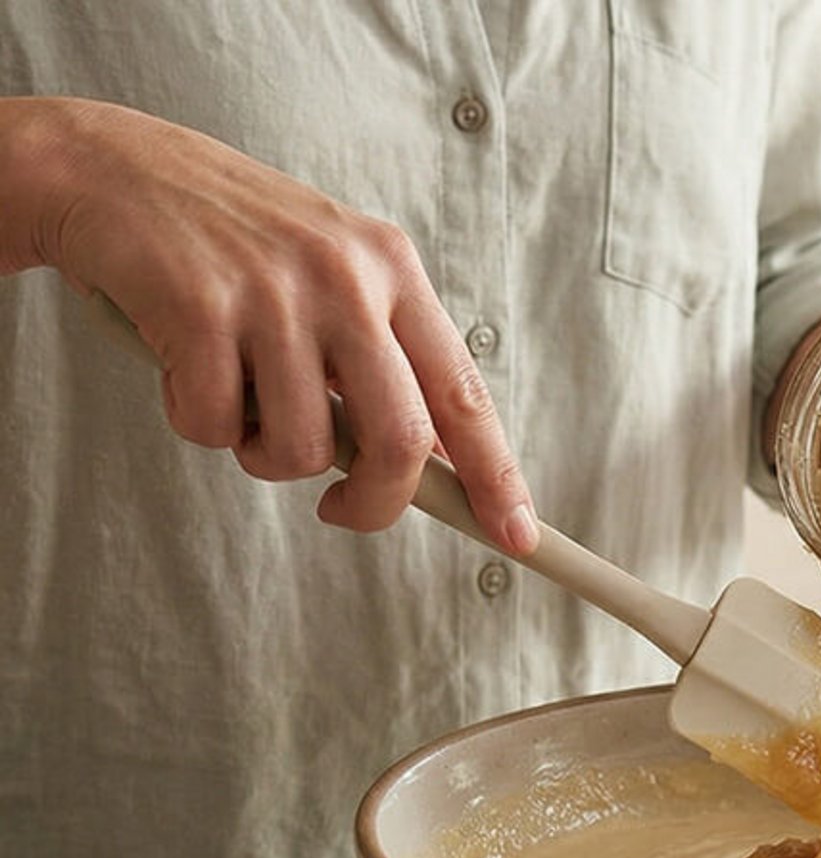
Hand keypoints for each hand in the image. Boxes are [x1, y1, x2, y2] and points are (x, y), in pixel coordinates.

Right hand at [2, 98, 535, 551]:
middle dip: (376, 502)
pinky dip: (194, 420)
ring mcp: (276, 293)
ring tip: (236, 398)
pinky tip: (181, 368)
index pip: (465, 392)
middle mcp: (347, 277)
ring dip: (262, 454)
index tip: (517, 534)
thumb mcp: (329, 273)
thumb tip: (439, 460)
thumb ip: (384, 357)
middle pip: (400, 441)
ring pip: (303, 449)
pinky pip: (215, 427)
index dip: (496, 474)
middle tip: (341, 509)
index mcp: (392, 268)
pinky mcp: (201, 311)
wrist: (108, 167)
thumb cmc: (226, 242)